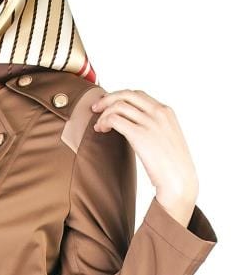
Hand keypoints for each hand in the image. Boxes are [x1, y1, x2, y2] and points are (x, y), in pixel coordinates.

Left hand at [90, 89, 198, 226]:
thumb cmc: (171, 164)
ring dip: (103, 114)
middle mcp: (159, 113)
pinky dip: (103, 122)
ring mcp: (150, 123)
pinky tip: (101, 130)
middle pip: (126, 94)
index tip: (107, 105)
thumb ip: (154, 126)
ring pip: (118, 106)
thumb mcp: (167, 137)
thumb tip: (134, 125)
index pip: (138, 94)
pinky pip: (114, 119)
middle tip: (95, 108)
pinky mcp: (139, 135)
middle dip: (107, 99)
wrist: (179, 179)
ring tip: (99, 126)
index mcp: (166, 111)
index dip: (119, 97)